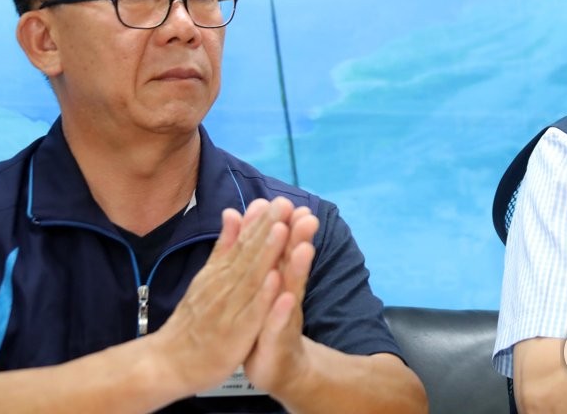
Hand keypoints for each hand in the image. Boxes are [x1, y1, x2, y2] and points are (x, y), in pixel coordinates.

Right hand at [148, 198, 290, 393]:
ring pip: (250, 277)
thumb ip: (224, 246)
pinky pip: (249, 313)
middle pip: (248, 254)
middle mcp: (224, 286)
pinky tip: (275, 279)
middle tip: (285, 203)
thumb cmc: (193, 319)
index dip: (261, 221)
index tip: (278, 199)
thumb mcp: (207, 277)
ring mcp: (228, 309)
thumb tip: (232, 212)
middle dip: (268, 228)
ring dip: (266, 254)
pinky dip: (261, 296)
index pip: (242, 244)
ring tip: (283, 230)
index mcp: (220, 273)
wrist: (168, 362)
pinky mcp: (233, 333)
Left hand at [243, 204, 319, 396]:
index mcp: (276, 279)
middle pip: (292, 263)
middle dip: (299, 239)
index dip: (283, 226)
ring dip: (298, 268)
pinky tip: (286, 298)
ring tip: (304, 247)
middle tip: (307, 216)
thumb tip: (259, 220)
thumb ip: (262, 253)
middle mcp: (285, 294)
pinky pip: (281, 325)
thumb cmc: (266, 321)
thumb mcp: (263, 285)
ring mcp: (285, 317)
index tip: (285, 201)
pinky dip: (283, 311)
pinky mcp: (279, 341)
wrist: (276, 365)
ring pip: (292, 289)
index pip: (280, 249)